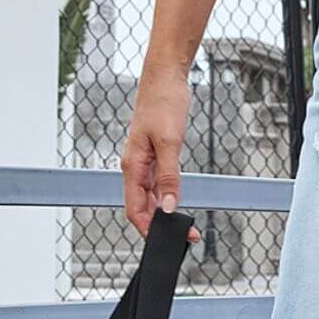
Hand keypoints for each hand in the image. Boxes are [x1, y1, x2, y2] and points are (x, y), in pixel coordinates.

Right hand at [120, 65, 200, 241]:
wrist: (165, 77)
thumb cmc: (163, 102)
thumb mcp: (170, 143)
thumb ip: (169, 177)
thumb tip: (169, 206)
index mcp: (132, 166)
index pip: (134, 209)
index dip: (147, 228)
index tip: (164, 241)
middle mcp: (135, 167)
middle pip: (143, 206)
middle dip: (161, 224)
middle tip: (185, 236)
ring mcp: (145, 162)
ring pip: (151, 197)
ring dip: (166, 212)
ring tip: (186, 225)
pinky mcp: (155, 155)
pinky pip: (158, 183)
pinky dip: (168, 196)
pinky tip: (179, 203)